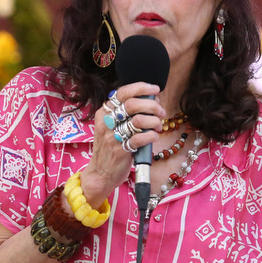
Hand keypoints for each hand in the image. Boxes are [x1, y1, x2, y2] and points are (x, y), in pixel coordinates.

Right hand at [85, 82, 166, 199]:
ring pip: (138, 120)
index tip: (155, 90)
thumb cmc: (111, 148)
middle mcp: (106, 122)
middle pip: (133, 104)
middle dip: (152, 106)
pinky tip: (153, 137)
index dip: (142, 88)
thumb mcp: (112, 126)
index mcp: (104, 112)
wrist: (100, 174)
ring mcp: (112, 137)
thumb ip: (126, 114)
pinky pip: (140, 138)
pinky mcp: (120, 151)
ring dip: (154, 121)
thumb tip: (152, 100)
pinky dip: (151, 135)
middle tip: (161, 112)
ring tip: (158, 126)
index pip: (123, 92)